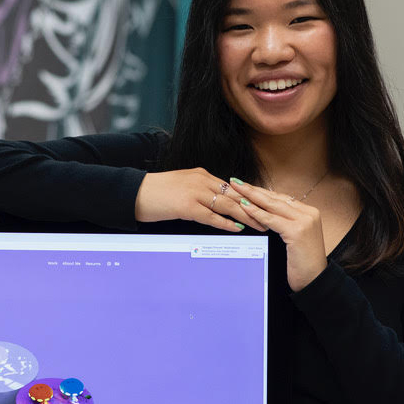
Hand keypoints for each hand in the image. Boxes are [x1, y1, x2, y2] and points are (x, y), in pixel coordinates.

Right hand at [134, 169, 264, 232]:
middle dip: (254, 207)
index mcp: (201, 175)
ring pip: (228, 205)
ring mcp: (194, 193)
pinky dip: (227, 223)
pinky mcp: (187, 206)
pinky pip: (212, 216)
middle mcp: (201, 180)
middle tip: (269, 218)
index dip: (248, 198)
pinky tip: (238, 228)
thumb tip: (215, 204)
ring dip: (246, 216)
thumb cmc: (156, 193)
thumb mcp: (182, 187)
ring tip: (260, 225)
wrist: (134, 193)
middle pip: (234, 195)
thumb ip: (200, 192)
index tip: (262, 206)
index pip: (231, 187)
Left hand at [229, 178, 326, 291]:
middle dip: (254, 190)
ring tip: (236, 190)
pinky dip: (256, 213)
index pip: (280, 198)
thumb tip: (264, 212)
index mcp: (309, 212)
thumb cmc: (302, 263)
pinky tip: (244, 207)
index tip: (246, 186)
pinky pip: (271, 220)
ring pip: (272, 205)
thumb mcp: (294, 238)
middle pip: (275, 198)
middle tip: (236, 182)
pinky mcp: (297, 231)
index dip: (262, 191)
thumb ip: (284, 223)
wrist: (315, 280)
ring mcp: (305, 221)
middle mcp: (309, 213)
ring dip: (252, 196)